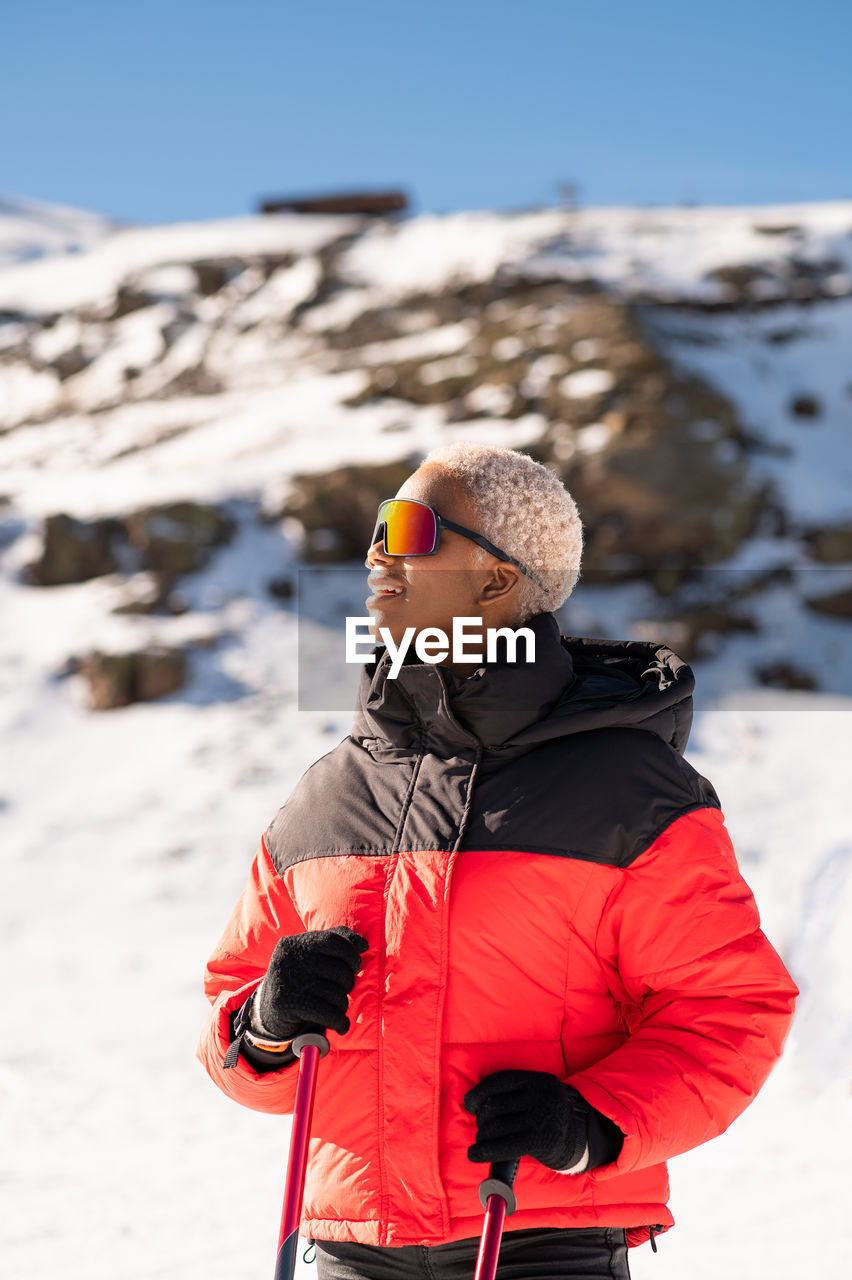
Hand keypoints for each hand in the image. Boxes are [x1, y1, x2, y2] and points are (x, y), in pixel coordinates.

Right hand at [253, 925, 368, 1039]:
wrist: (267, 1010)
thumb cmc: (299, 978)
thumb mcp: (311, 954)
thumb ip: (337, 940)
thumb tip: (364, 945)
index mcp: (296, 943)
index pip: (333, 940)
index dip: (351, 953)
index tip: (355, 965)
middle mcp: (291, 959)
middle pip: (339, 970)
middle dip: (348, 984)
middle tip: (343, 990)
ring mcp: (289, 981)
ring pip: (336, 995)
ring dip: (342, 1005)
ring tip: (335, 1007)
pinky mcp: (289, 1005)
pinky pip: (329, 1014)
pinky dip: (340, 1022)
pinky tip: (341, 1025)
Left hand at [463, 1069, 590, 1170]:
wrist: (580, 1141)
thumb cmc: (549, 1117)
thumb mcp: (540, 1095)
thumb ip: (515, 1094)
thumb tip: (476, 1104)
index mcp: (539, 1080)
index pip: (500, 1081)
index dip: (479, 1092)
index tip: (469, 1104)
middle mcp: (540, 1096)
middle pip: (495, 1105)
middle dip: (482, 1118)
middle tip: (482, 1127)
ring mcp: (540, 1118)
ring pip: (496, 1126)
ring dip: (482, 1135)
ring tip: (481, 1140)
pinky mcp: (537, 1141)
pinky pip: (502, 1145)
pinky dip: (483, 1150)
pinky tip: (473, 1154)